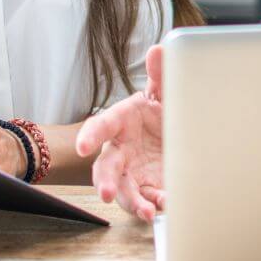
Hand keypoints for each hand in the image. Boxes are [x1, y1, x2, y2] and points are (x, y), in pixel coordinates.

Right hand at [76, 45, 163, 221]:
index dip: (90, 136)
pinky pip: (145, 199)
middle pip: (105, 167)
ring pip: (123, 190)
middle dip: (104, 181)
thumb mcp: (163, 90)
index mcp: (120, 121)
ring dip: (132, 202)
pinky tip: (164, 206)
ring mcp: (132, 171)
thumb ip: (161, 73)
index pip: (100, 127)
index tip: (84, 146)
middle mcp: (120, 149)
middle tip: (106, 193)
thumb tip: (159, 49)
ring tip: (146, 211)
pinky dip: (153, 204)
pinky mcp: (146, 187)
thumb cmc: (161, 109)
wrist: (176, 130)